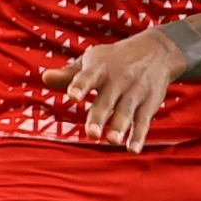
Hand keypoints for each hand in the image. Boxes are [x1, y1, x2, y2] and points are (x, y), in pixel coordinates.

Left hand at [39, 28, 185, 153]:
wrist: (156, 51)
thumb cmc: (114, 59)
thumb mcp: (92, 61)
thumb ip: (69, 74)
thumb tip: (44, 77)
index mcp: (99, 67)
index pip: (88, 76)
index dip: (80, 85)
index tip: (73, 95)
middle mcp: (118, 79)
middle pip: (107, 100)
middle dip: (99, 116)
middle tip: (91, 133)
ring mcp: (135, 91)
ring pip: (126, 112)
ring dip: (119, 127)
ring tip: (111, 141)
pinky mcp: (150, 102)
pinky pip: (143, 121)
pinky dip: (139, 135)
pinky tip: (132, 149)